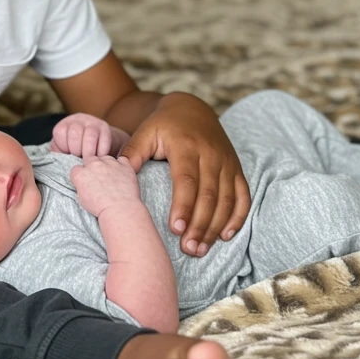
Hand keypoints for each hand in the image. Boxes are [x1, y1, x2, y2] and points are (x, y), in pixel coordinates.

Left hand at [51, 112, 131, 156]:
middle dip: (76, 150)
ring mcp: (92, 121)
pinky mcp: (105, 127)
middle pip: (74, 133)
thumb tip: (60, 162)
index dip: (64, 147)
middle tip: (80, 158)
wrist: (99, 142)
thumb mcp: (65, 150)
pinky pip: (103, 140)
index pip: (60, 132)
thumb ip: (60, 154)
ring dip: (89, 152)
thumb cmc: (78, 149)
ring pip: (90, 136)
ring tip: (89, 160)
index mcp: (65, 124)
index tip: (69, 154)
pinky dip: (101, 152)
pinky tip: (99, 157)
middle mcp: (78, 119)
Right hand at [70, 153, 142, 217]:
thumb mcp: (82, 199)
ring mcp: (110, 163)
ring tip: (111, 179)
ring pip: (105, 158)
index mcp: (81, 174)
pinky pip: (122, 160)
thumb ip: (81, 186)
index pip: (76, 169)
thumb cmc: (101, 208)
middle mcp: (95, 165)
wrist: (119, 209)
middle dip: (92, 168)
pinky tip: (122, 174)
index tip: (85, 182)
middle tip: (98, 180)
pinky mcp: (124, 166)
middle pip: (90, 160)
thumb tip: (84, 183)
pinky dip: (121, 166)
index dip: (81, 176)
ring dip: (106, 165)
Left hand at [118, 96, 250, 256]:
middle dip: (200, 225)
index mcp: (186, 146)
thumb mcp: (145, 132)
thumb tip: (117, 174)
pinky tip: (226, 236)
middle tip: (188, 249)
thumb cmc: (163, 125)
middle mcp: (210, 154)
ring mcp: (226, 162)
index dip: (183, 206)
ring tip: (201, 249)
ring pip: (227, 199)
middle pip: (209, 195)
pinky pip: (242, 195)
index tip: (175, 229)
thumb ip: (132, 153)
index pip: (187, 180)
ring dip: (216, 226)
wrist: (191, 109)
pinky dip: (238, 217)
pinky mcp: (236, 168)